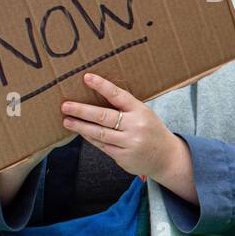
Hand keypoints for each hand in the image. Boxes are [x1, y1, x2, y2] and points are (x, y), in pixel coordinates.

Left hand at [61, 73, 195, 200]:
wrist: (168, 157)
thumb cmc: (151, 131)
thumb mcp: (144, 114)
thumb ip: (125, 108)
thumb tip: (96, 98)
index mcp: (141, 111)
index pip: (118, 95)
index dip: (102, 86)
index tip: (87, 78)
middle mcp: (135, 126)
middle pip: (104, 116)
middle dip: (82, 110)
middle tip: (66, 106)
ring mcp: (129, 142)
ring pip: (99, 133)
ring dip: (81, 126)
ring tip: (67, 121)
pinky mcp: (123, 156)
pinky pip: (102, 145)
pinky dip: (90, 138)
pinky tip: (82, 132)